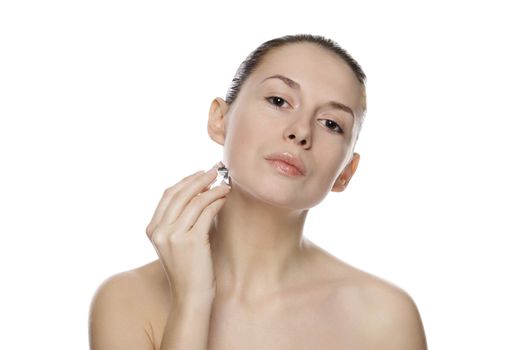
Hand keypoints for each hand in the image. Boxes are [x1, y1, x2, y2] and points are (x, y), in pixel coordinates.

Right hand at [145, 165, 230, 302]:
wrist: (190, 296)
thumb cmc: (189, 269)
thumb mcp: (176, 242)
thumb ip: (180, 219)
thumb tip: (200, 191)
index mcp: (152, 229)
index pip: (168, 195)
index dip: (186, 181)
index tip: (200, 174)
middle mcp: (159, 231)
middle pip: (180, 193)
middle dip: (199, 179)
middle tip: (215, 171)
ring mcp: (173, 236)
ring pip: (195, 201)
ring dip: (212, 189)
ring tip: (225, 186)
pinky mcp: (191, 241)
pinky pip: (206, 212)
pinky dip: (217, 202)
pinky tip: (225, 199)